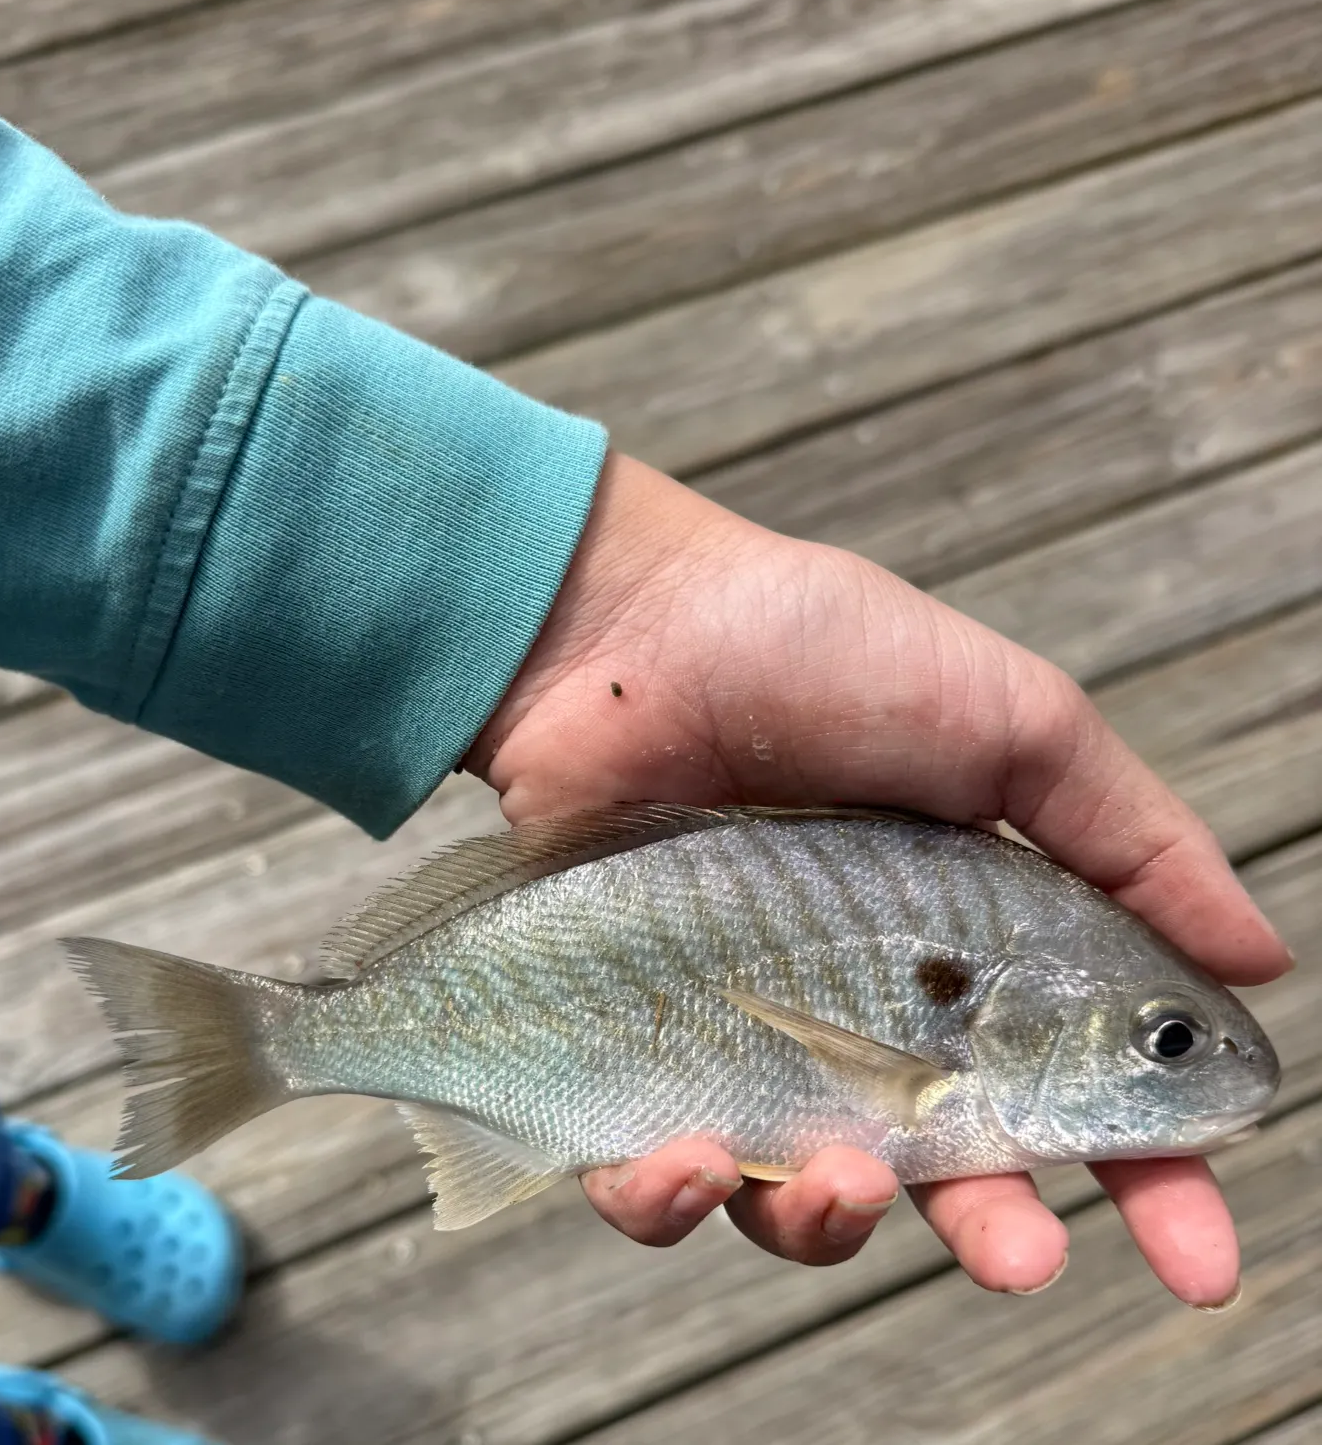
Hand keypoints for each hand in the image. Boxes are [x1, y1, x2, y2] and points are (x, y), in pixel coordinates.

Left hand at [466, 453, 1290, 1304]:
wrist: (629, 627)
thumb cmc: (818, 656)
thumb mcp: (1013, 723)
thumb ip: (1133, 841)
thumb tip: (1263, 957)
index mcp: (961, 950)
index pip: (1067, 1087)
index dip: (1144, 1174)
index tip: (1198, 1256)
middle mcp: (857, 1008)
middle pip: (940, 1169)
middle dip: (993, 1233)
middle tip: (1021, 1258)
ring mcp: (740, 1030)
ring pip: (794, 1194)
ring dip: (827, 1224)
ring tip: (841, 1184)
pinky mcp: (627, 1040)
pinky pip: (642, 1170)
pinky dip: (663, 1199)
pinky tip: (680, 1162)